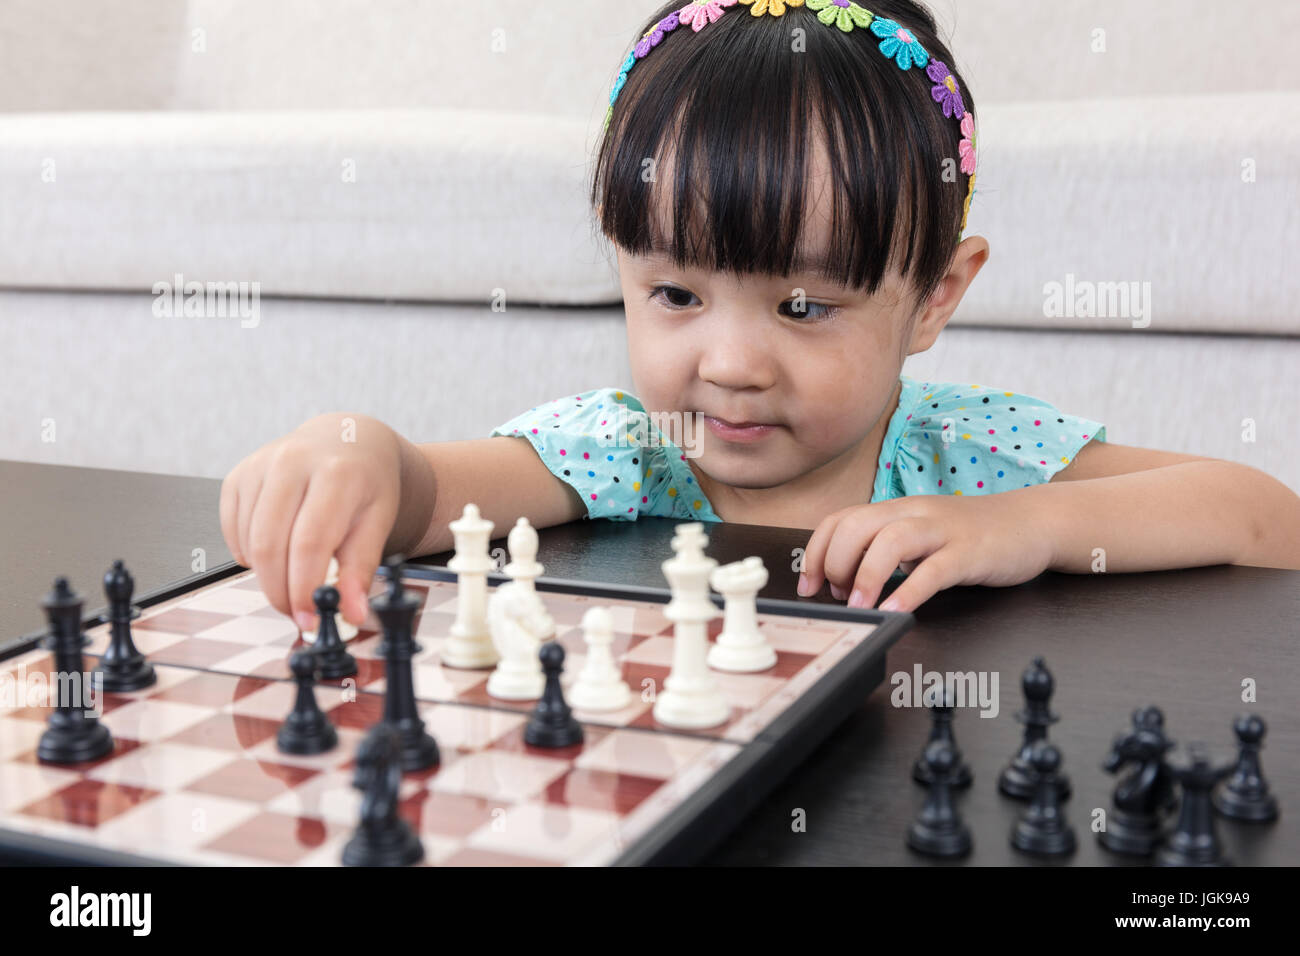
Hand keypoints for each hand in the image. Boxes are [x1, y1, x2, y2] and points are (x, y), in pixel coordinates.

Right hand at [219, 413, 404, 630]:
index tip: (309, 618)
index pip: (310, 542)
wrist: (346, 440)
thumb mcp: (378, 521)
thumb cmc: (364, 482)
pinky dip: (249, 555)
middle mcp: (293, 461)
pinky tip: (276, 552)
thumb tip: (351, 614)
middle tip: (296, 613)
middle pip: (270, 545)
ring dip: (266, 576)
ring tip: (292, 581)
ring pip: (248, 542)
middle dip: (280, 591)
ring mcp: (260, 465)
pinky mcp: (238, 475)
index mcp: (337, 473)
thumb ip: (361, 568)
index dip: (304, 588)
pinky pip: (232, 531)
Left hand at [796, 492, 1054, 612]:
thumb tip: (845, 581)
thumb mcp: (919, 536)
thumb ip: (885, 550)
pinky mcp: (970, 553)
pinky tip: (895, 612)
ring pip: (891, 540)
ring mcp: (943, 531)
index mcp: (896, 510)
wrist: (1032, 523)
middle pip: (858, 526)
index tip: (809, 586)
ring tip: (858, 607)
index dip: (817, 552)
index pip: (841, 520)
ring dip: (866, 575)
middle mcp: (914, 514)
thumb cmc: (971, 535)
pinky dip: (909, 592)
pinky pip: (934, 570)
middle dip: (836, 563)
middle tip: (837, 596)